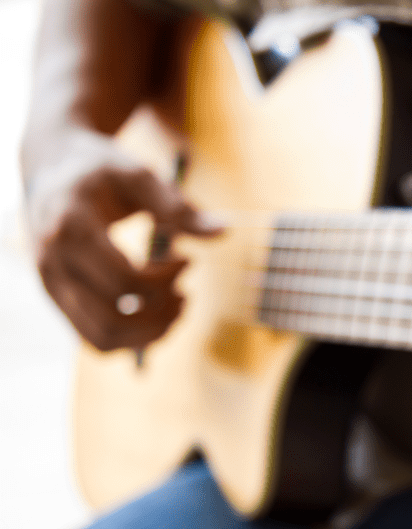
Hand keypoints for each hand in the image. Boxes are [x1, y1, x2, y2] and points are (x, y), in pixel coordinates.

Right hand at [26, 130, 220, 350]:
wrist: (52, 168)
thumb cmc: (101, 171)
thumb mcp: (139, 175)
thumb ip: (178, 205)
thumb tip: (223, 230)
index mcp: (69, 229)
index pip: (125, 280)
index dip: (167, 278)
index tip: (189, 260)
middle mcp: (51, 263)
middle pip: (113, 317)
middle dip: (162, 311)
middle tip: (185, 290)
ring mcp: (50, 286)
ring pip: (103, 339)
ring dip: (151, 332)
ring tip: (177, 306)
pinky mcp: (58, 300)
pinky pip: (96, 340)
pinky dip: (134, 339)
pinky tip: (158, 315)